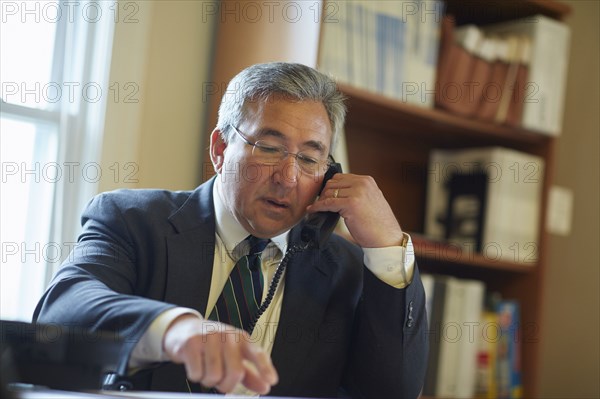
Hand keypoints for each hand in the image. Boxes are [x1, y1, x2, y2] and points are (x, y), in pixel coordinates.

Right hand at [163, 314, 277, 393]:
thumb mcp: (234, 355)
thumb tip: (266, 387)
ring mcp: (209, 337)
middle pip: (235, 373)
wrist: (185, 329)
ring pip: (214, 376)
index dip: (264, 368)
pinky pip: (197, 374)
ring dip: (209, 381)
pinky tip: (195, 364)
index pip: (257, 353)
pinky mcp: (191, 343)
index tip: (272, 380)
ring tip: (206, 369)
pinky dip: (195, 376)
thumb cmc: (214, 345)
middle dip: (227, 385)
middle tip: (220, 381)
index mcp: (241, 339)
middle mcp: (227, 335)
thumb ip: (250, 373)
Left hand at [306, 173, 403, 247]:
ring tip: (317, 208)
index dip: (331, 187)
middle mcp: (362, 183)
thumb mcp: (370, 201)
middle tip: (320, 204)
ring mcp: (357, 192)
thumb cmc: (378, 225)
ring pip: (329, 192)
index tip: (325, 196)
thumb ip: (357, 193)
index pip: (341, 177)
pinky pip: (327, 203)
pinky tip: (312, 210)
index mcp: (367, 181)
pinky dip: (318, 207)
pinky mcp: (351, 204)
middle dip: (325, 193)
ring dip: (321, 200)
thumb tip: (337, 192)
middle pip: (333, 183)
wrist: (386, 238)